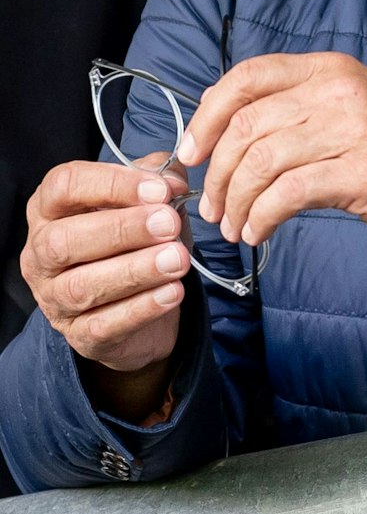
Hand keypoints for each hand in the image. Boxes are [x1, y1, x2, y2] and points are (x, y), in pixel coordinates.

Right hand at [22, 158, 191, 418]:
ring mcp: (53, 298)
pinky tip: (173, 292)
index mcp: (52, 209)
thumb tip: (172, 178)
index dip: (111, 184)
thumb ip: (159, 180)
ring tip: (178, 260)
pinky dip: (141, 308)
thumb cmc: (138, 240)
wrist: (141, 303)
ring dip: (135, 271)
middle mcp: (42, 253)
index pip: (63, 186)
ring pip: (81, 286)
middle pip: (63, 240)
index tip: (160, 190)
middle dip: (122, 230)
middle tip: (169, 224)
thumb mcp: (149, 203)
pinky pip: (103, 325)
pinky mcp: (78, 334)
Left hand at [178, 53, 366, 252]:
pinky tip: (259, 232)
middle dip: (216, 172)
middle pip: (247, 126)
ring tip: (234, 225)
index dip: (207, 115)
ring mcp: (354, 132)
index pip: (248, 77)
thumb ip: (300, 103)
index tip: (191, 151)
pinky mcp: (362, 175)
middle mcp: (341, 93)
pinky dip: (261, 218)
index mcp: (332, 69)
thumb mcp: (354, 104)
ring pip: (261, 163)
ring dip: (235, 202)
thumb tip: (224, 124)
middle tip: (211, 204)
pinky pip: (287, 196)